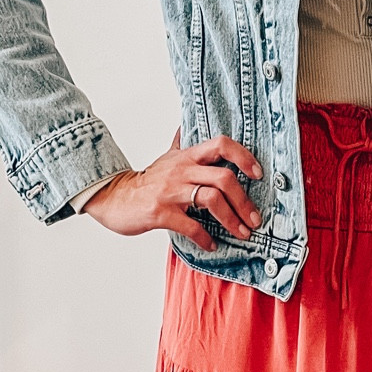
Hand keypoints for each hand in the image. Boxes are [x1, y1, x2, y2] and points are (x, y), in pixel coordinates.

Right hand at [85, 129, 262, 247]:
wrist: (114, 198)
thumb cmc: (146, 181)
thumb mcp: (167, 158)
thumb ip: (181, 144)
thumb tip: (187, 126)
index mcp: (187, 156)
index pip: (222, 144)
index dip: (244, 156)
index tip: (258, 174)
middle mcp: (181, 170)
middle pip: (224, 178)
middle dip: (244, 202)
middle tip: (255, 220)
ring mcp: (171, 191)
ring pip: (212, 200)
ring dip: (232, 220)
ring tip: (242, 233)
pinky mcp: (160, 212)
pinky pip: (191, 226)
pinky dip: (205, 238)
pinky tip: (211, 245)